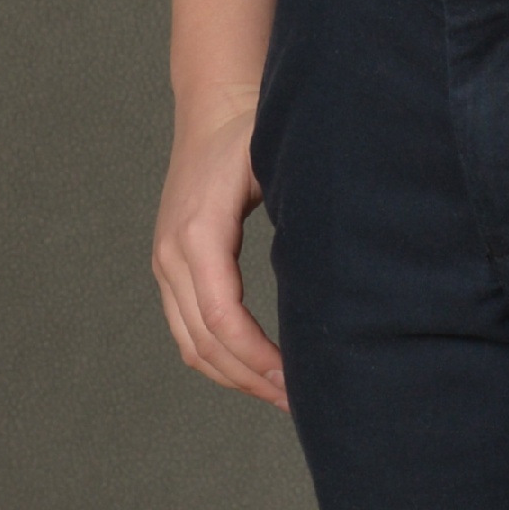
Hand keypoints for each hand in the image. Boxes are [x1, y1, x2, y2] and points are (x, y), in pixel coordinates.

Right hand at [151, 94, 287, 409]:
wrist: (215, 105)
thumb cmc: (255, 131)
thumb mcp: (280, 164)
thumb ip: (302, 213)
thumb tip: (342, 274)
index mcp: (199, 233)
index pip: (223, 318)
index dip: (259, 359)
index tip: (299, 381)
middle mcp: (173, 254)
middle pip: (205, 342)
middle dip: (252, 379)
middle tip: (302, 403)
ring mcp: (166, 262)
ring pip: (191, 344)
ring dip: (234, 376)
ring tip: (284, 396)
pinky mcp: (171, 266)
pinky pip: (187, 329)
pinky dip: (218, 358)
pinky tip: (257, 369)